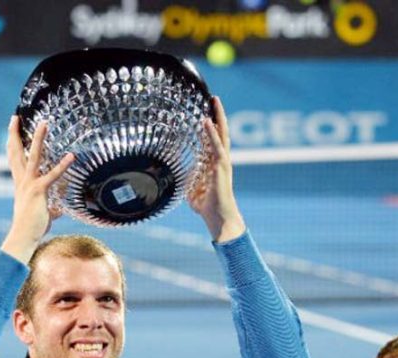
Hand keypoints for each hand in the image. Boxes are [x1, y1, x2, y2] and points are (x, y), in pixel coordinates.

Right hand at [1, 116, 73, 262]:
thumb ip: (52, 207)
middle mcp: (22, 181)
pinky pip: (52, 175)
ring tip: (44, 123)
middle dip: (15, 134)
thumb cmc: (32, 227)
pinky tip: (71, 156)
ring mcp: (29, 184)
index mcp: (21, 184)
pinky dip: (62, 165)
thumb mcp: (44, 213)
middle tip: (14, 117)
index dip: (13, 143)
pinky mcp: (39, 191)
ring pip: (34, 156)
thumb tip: (59, 208)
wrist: (24, 236)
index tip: (12, 129)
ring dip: (39, 138)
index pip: (15, 158)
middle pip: (17, 152)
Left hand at [188, 97, 244, 242]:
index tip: (206, 111)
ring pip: (222, 134)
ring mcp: (223, 163)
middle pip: (221, 132)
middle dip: (218, 115)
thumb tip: (174, 181)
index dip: (210, 126)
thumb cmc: (207, 207)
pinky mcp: (221, 168)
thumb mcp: (191, 192)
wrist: (219, 218)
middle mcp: (221, 160)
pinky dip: (212, 133)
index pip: (213, 140)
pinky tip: (207, 121)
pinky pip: (217, 147)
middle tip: (214, 98)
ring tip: (215, 101)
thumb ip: (186, 183)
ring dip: (218, 117)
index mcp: (215, 164)